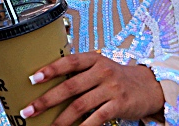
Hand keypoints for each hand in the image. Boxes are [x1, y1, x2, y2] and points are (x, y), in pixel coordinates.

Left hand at [21, 52, 165, 125]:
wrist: (149, 86)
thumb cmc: (117, 78)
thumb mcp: (100, 67)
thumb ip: (80, 72)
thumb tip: (50, 84)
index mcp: (94, 59)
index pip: (68, 62)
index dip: (50, 70)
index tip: (32, 79)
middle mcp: (102, 71)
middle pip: (70, 87)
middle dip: (46, 100)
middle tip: (29, 110)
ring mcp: (111, 88)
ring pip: (80, 105)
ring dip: (60, 119)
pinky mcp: (119, 105)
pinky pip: (96, 118)